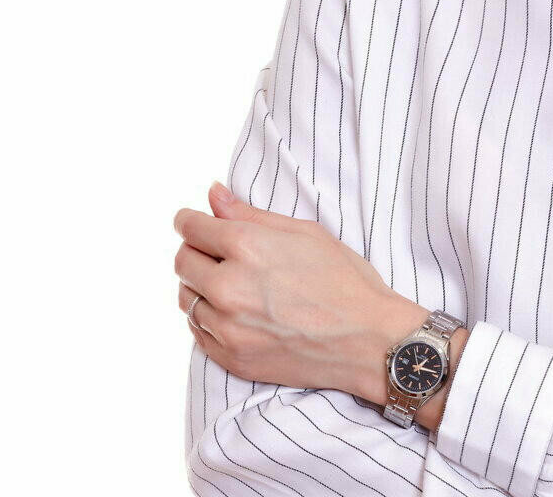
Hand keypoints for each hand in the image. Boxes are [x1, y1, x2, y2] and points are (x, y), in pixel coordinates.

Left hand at [174, 182, 430, 403]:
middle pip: (182, 261)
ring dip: (201, 287)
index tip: (195, 223)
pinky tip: (237, 313)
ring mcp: (228, 326)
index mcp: (246, 246)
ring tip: (233, 286)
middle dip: (196, 251)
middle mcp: (229, 286)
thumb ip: (251, 214)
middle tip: (218, 254)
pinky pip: (198, 331)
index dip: (191, 221)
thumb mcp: (305, 233)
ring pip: (186, 298)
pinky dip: (209, 318)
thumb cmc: (345, 281)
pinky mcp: (232, 358)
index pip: (190, 227)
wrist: (370, 342)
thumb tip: (214, 194)